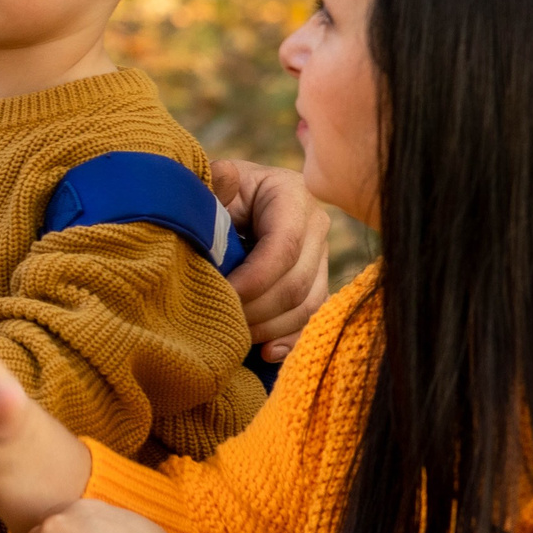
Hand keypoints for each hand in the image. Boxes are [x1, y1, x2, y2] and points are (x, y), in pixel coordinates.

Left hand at [214, 159, 330, 363]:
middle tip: (221, 320)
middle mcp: (316, 224)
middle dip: (256, 309)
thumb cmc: (213, 195)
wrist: (227, 203)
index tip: (221, 295)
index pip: (282, 247)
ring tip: (234, 333)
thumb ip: (214, 188)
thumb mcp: (211, 186)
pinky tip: (266, 353)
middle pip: (296, 283)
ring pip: (307, 305)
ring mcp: (321, 256)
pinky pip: (312, 318)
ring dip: (268, 328)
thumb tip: (225, 179)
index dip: (253, 279)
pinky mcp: (317, 282)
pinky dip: (289, 340)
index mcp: (292, 194)